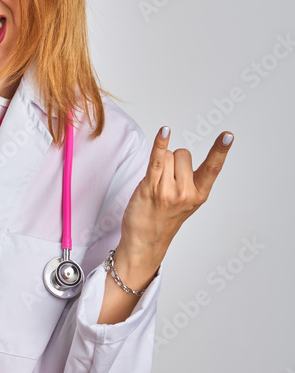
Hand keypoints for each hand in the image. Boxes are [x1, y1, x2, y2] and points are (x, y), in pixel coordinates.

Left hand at [117, 127, 234, 282]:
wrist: (144, 241)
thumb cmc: (162, 218)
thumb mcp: (186, 202)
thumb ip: (189, 181)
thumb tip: (180, 154)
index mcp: (199, 194)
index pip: (213, 167)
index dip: (220, 150)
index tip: (228, 136)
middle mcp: (187, 192)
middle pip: (182, 154)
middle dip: (172, 160)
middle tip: (165, 181)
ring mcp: (169, 190)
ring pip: (167, 155)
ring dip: (159, 163)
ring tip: (155, 183)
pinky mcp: (151, 187)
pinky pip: (157, 160)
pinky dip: (160, 144)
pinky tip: (165, 132)